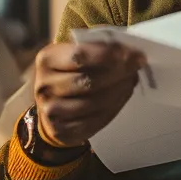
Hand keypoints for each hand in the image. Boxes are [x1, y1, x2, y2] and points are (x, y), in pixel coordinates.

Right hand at [31, 41, 145, 146]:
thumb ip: (94, 49)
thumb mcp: (72, 55)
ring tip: (130, 81)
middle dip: (119, 73)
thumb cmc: (69, 74)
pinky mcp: (61, 130)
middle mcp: (44, 85)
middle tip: (137, 67)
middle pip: (89, 80)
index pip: (80, 55)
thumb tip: (127, 49)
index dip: (109, 54)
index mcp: (47, 59)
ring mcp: (50, 110)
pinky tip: (122, 97)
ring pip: (94, 102)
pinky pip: (95, 121)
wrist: (51, 107)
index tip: (133, 53)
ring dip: (119, 91)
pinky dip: (114, 108)